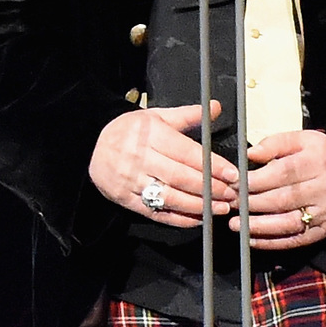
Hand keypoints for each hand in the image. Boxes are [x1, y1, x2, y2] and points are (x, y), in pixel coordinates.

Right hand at [90, 103, 234, 224]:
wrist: (92, 149)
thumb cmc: (129, 132)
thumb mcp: (156, 117)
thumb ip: (187, 115)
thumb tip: (216, 107)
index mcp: (150, 134)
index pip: (187, 152)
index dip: (212, 165)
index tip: (233, 174)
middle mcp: (140, 158)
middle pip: (181, 177)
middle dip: (210, 188)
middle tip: (232, 194)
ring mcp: (131, 180)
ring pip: (170, 197)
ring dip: (198, 206)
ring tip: (220, 208)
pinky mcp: (126, 199)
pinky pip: (156, 212)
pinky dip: (179, 218)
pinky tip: (198, 219)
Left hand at [242, 131, 325, 248]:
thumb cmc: (325, 157)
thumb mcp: (305, 140)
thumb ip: (276, 143)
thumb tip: (250, 155)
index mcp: (318, 161)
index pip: (283, 173)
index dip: (255, 180)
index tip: (234, 183)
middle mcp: (324, 187)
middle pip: (283, 198)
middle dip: (252, 203)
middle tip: (230, 204)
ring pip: (289, 222)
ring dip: (259, 226)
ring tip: (235, 224)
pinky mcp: (325, 230)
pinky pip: (297, 239)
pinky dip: (272, 242)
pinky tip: (252, 239)